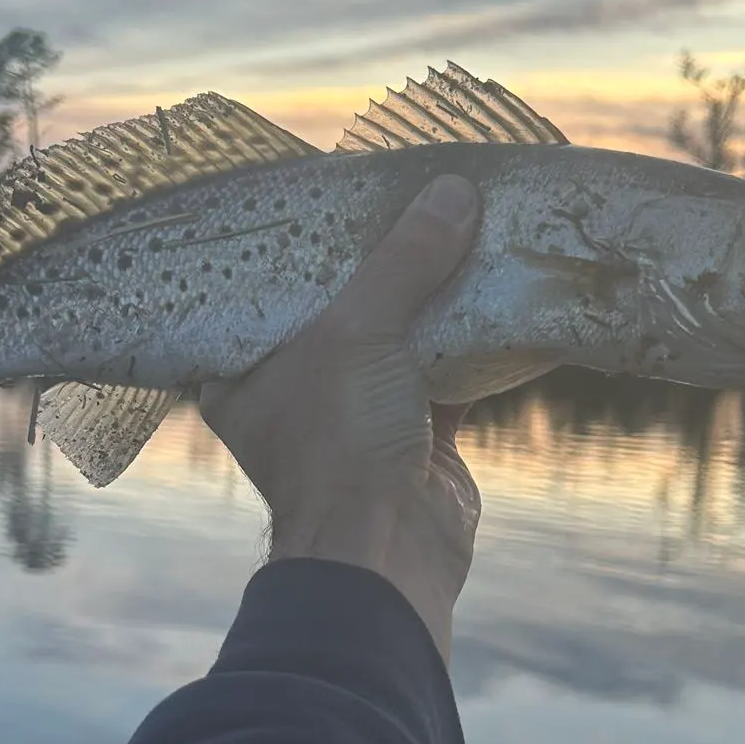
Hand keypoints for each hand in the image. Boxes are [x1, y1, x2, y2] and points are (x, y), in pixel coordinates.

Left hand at [200, 174, 481, 662]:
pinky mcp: (415, 432)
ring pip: (399, 334)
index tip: (334, 187)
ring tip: (462, 225)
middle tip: (410, 195)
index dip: (299, 236)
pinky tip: (499, 288)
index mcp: (245, 365)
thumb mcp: (359, 333)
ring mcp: (357, 412)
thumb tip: (454, 191)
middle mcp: (296, 386)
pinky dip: (473, 337)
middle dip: (382, 258)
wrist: (391, 556)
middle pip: (342, 303)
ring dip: (435, 294)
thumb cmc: (340, 442)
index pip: (266, 282)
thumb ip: (403, 261)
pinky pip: (447, 369)